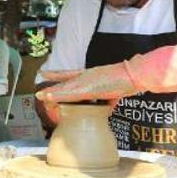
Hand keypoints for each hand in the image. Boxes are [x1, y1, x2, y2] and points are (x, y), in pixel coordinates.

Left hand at [35, 41, 176, 102]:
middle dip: (53, 84)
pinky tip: (48, 96)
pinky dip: (58, 95)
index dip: (59, 75)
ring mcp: (88, 80)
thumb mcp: (117, 89)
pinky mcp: (88, 87)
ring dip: (53, 92)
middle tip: (39, 87)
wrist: (137, 74)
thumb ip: (111, 96)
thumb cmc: (131, 80)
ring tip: (40, 96)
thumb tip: (111, 104)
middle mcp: (88, 75)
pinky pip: (69, 93)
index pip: (72, 73)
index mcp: (93, 74)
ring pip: (65, 88)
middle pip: (66, 79)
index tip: (47, 73)